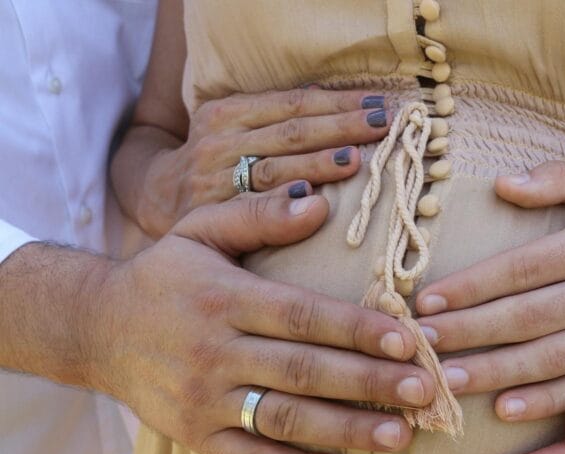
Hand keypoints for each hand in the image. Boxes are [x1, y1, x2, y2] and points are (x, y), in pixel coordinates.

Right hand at [86, 194, 435, 453]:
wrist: (94, 329)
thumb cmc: (164, 276)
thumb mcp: (201, 230)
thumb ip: (259, 215)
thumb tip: (320, 200)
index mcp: (223, 298)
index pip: (301, 316)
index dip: (357, 329)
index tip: (408, 339)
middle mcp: (213, 352)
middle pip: (304, 371)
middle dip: (369, 382)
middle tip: (424, 390)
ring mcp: (203, 400)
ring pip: (285, 420)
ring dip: (347, 430)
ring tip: (400, 434)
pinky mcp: (196, 437)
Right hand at [130, 87, 391, 235]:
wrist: (156, 198)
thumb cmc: (216, 161)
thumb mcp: (235, 127)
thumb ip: (278, 118)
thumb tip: (337, 101)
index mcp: (228, 112)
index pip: (293, 103)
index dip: (338, 102)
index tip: (378, 104)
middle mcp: (220, 143)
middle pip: (291, 132)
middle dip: (341, 127)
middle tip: (384, 126)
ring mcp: (217, 182)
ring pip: (277, 169)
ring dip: (319, 164)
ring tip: (357, 159)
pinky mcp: (216, 217)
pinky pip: (259, 210)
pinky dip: (287, 205)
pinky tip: (316, 203)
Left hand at [414, 162, 564, 422]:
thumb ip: (564, 179)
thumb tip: (502, 184)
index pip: (524, 269)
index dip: (472, 286)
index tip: (427, 301)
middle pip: (529, 319)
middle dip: (469, 334)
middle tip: (418, 347)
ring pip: (553, 360)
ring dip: (496, 373)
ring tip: (446, 382)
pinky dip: (549, 403)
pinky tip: (508, 410)